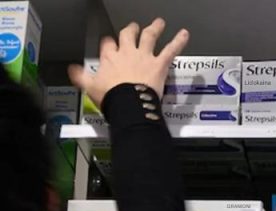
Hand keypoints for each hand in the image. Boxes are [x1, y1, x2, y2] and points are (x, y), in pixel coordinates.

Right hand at [68, 18, 188, 107]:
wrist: (128, 104)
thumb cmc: (111, 98)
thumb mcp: (90, 87)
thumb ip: (82, 77)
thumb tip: (73, 71)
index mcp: (110, 58)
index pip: (108, 45)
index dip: (109, 44)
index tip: (110, 44)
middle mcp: (127, 52)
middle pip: (128, 35)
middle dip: (131, 30)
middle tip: (134, 27)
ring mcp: (144, 56)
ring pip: (149, 37)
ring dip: (154, 28)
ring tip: (159, 23)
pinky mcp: (158, 64)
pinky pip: (170, 50)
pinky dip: (178, 42)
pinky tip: (184, 34)